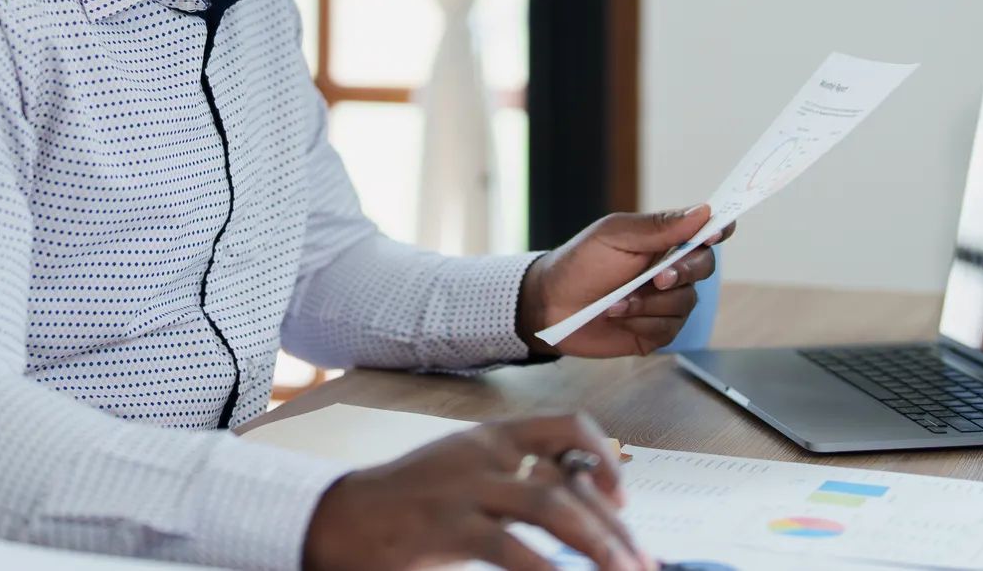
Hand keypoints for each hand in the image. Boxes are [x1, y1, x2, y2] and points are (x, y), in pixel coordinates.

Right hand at [302, 414, 650, 570]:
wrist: (339, 520)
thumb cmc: (409, 504)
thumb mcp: (465, 476)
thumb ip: (515, 482)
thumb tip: (579, 506)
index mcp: (491, 437)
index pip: (566, 426)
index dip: (606, 458)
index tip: (624, 500)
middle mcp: (484, 455)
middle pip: (570, 481)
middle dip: (616, 528)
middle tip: (643, 565)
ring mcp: (465, 489)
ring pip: (551, 507)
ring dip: (598, 545)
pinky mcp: (447, 527)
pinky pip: (509, 548)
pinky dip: (546, 570)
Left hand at [516, 206, 734, 357]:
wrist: (550, 305)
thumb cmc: (580, 264)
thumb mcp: (615, 236)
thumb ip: (659, 226)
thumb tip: (704, 212)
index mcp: (663, 239)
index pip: (704, 230)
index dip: (719, 229)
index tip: (719, 232)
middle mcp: (671, 269)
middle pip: (704, 266)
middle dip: (683, 272)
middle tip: (657, 277)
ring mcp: (665, 301)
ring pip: (687, 301)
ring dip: (650, 302)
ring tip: (616, 300)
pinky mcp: (656, 331)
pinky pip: (669, 328)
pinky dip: (642, 322)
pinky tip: (617, 315)